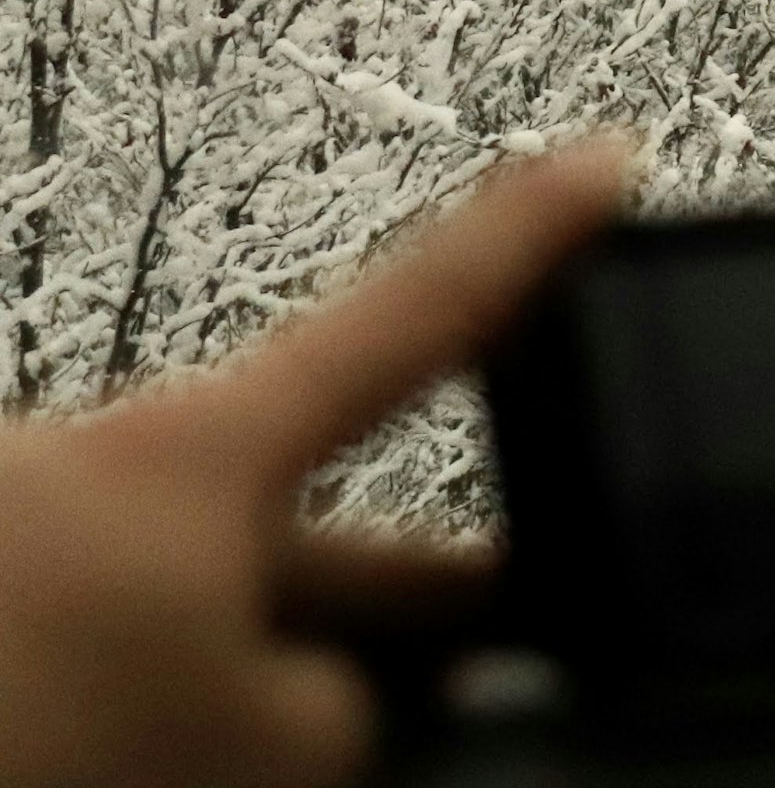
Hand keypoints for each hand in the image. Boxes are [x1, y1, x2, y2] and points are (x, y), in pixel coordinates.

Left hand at [0, 140, 633, 787]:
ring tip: (267, 765)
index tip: (600, 163)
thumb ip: (340, 705)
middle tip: (510, 641)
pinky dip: (146, 716)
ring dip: (247, 693)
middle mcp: (95, 479)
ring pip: (193, 619)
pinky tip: (161, 764)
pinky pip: (102, 659)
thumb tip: (329, 711)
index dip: (527, 238)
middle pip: (303, 521)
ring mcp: (16, 558)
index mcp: (195, 455)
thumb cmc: (18, 739)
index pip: (414, 317)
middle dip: (403, 598)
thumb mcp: (259, 746)